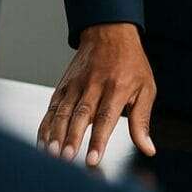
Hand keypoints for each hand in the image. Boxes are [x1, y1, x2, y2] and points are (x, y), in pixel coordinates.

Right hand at [37, 22, 156, 166]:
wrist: (109, 32)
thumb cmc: (130, 62)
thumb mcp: (146, 88)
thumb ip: (142, 121)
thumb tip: (148, 148)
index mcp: (117, 87)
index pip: (106, 117)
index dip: (98, 140)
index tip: (93, 160)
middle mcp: (94, 85)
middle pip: (81, 115)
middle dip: (73, 138)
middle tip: (67, 158)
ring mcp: (76, 85)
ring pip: (63, 111)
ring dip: (56, 134)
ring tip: (52, 154)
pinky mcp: (64, 85)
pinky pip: (52, 108)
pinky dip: (46, 126)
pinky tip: (43, 143)